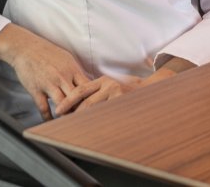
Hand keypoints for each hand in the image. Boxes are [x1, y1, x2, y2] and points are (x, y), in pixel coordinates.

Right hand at [0, 24, 90, 120]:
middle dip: (81, 108)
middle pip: (76, 97)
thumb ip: (76, 72)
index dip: (92, 97)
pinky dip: (48, 117)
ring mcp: (49, 84)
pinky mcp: (36, 90)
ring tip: (69, 122)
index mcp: (72, 69)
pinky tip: (51, 122)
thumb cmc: (49, 53)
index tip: (95, 105)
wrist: (28, 49)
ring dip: (66, 114)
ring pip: (62, 104)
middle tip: (85, 118)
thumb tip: (87, 83)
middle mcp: (63, 77)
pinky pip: (43, 107)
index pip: (87, 86)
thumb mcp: (67, 59)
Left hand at [55, 55, 194, 114]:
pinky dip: (98, 123)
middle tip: (62, 123)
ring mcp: (118, 94)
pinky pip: (107, 115)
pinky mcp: (124, 103)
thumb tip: (76, 103)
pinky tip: (92, 129)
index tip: (58, 110)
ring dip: (83, 121)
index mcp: (104, 79)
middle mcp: (110, 85)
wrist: (151, 88)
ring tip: (73, 128)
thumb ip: (96, 90)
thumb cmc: (128, 89)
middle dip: (73, 114)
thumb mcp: (111, 84)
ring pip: (95, 111)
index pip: (81, 90)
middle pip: (85, 103)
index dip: (68, 101)